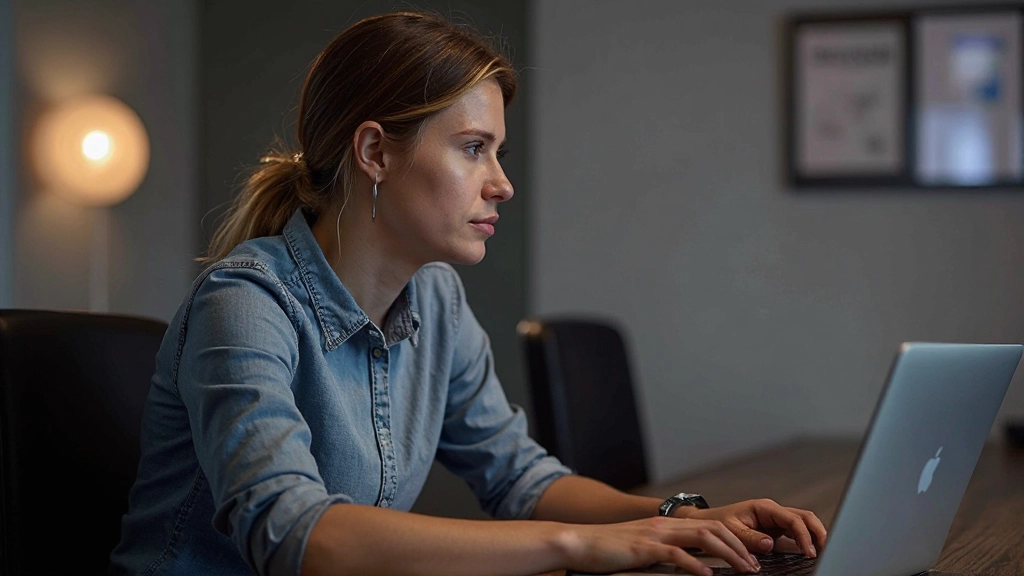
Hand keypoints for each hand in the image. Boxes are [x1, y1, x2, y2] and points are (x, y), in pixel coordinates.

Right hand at [560, 516, 761, 574]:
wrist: (579, 541)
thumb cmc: (607, 550)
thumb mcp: (642, 548)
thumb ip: (665, 553)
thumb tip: (689, 566)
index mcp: (666, 525)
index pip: (709, 525)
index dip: (734, 540)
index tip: (749, 558)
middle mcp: (664, 525)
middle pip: (713, 528)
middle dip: (739, 547)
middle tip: (755, 566)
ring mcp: (655, 535)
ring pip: (703, 537)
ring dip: (728, 554)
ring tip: (743, 570)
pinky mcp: (643, 548)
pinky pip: (676, 554)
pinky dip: (696, 565)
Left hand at [676, 499, 826, 557]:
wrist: (709, 522)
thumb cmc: (717, 522)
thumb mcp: (731, 530)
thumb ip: (750, 538)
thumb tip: (769, 544)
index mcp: (765, 507)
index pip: (793, 519)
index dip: (804, 536)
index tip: (809, 552)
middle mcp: (773, 511)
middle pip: (805, 517)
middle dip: (818, 532)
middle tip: (826, 550)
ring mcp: (776, 520)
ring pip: (804, 523)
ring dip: (815, 535)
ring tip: (823, 551)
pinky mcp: (776, 529)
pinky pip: (797, 532)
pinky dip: (807, 540)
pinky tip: (811, 551)